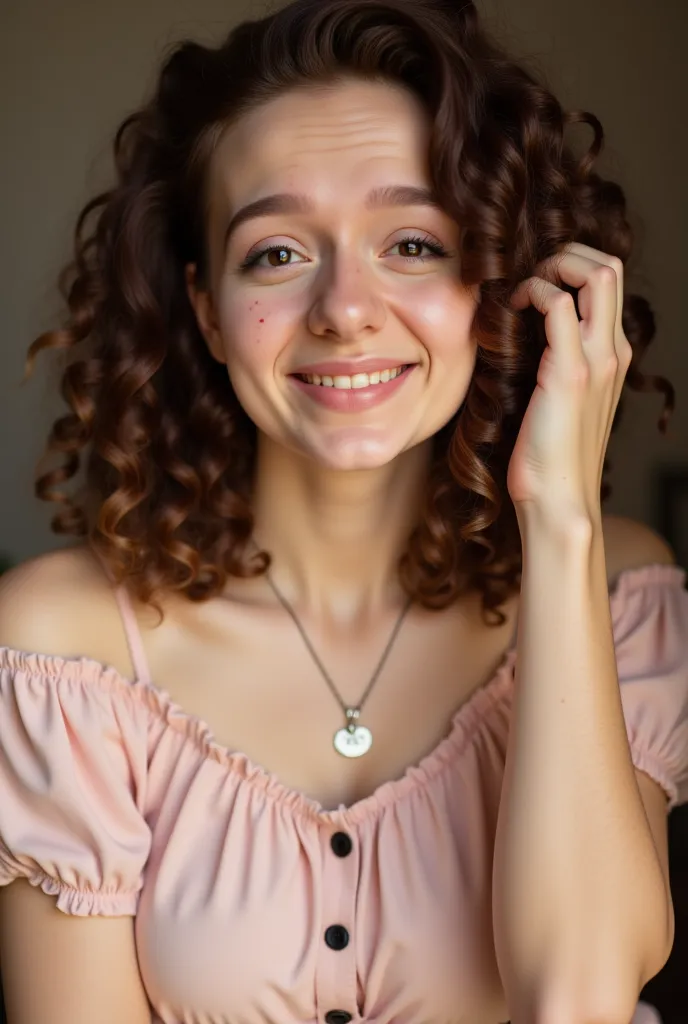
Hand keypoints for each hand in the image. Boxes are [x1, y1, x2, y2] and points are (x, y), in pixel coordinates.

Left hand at [506, 241, 631, 522]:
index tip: (531, 286)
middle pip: (610, 265)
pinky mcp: (571, 373)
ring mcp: (598, 360)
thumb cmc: (548, 457)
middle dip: (567, 254)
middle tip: (529, 277)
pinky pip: (560, 305)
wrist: (558, 501)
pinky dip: (535, 292)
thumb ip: (550, 365)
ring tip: (524, 289)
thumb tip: (518, 335)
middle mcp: (613, 351)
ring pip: (599, 273)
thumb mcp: (555, 400)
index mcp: (612, 355)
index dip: (569, 268)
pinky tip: (513, 308)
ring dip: (554, 265)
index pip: (607, 283)